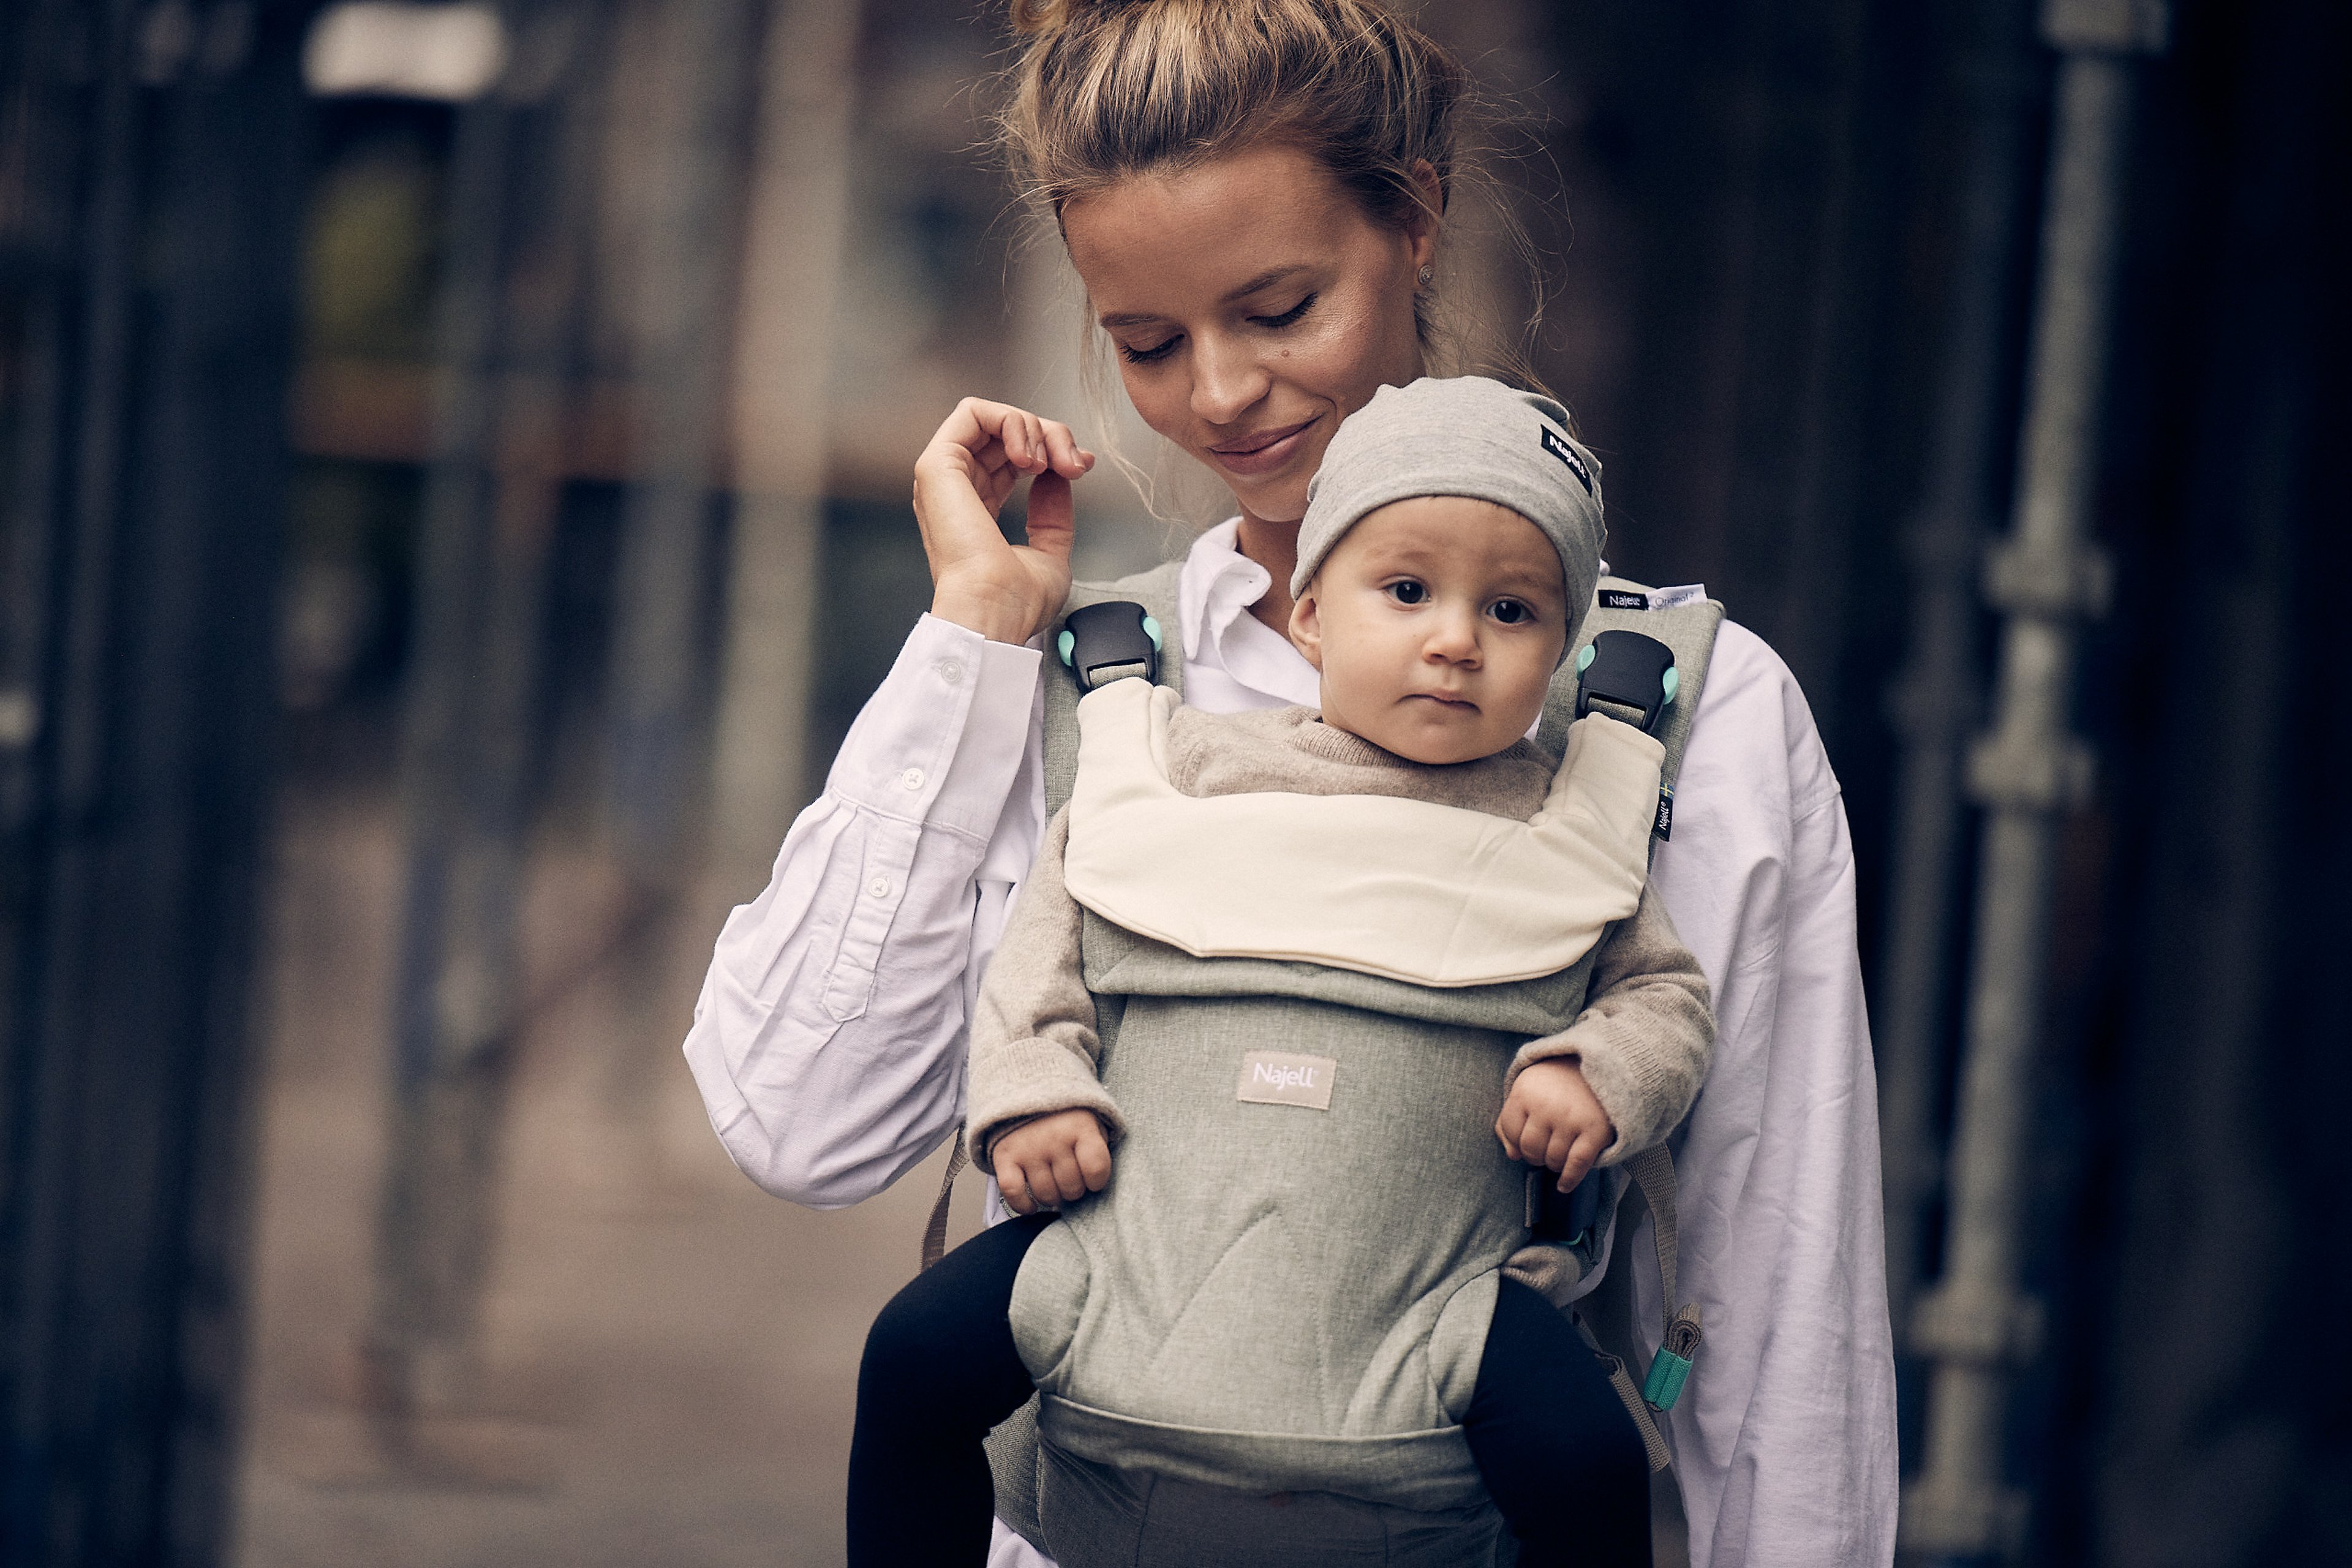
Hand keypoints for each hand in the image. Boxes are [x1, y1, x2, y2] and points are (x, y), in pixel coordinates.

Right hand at [913, 397, 1093, 644]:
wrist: (996, 612)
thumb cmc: (1016, 602)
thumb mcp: (1051, 552)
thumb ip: (1052, 513)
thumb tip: (1058, 476)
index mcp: (975, 513)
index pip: (1011, 460)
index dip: (1051, 450)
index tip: (1082, 466)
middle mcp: (957, 492)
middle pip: (1004, 434)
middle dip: (1051, 435)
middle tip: (1074, 464)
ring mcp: (945, 477)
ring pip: (990, 417)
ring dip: (1033, 426)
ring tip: (1050, 461)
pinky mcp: (938, 465)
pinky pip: (972, 412)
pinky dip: (1011, 420)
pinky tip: (1029, 455)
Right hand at [990, 1108, 1112, 1214]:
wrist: (1027, 1086)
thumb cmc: (1067, 1114)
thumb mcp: (1092, 1120)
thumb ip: (1097, 1147)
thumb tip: (1095, 1184)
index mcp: (1081, 1126)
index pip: (1096, 1169)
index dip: (1098, 1180)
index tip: (1093, 1177)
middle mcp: (1054, 1138)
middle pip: (1071, 1187)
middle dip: (1074, 1188)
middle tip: (1071, 1178)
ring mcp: (1028, 1148)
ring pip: (1046, 1194)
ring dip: (1052, 1197)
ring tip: (1054, 1184)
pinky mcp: (1004, 1156)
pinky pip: (1013, 1192)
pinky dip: (1022, 1205)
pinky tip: (1031, 1205)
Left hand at [1496, 1058, 1615, 1193]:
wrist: (1605, 1065)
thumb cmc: (1560, 1082)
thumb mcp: (1529, 1087)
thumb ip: (1511, 1118)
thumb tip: (1511, 1155)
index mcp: (1525, 1091)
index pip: (1510, 1130)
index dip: (1516, 1141)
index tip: (1525, 1141)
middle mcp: (1546, 1105)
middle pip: (1530, 1149)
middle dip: (1535, 1156)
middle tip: (1544, 1151)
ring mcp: (1570, 1118)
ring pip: (1553, 1160)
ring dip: (1554, 1165)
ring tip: (1559, 1156)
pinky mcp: (1595, 1130)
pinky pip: (1576, 1164)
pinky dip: (1569, 1179)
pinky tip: (1564, 1185)